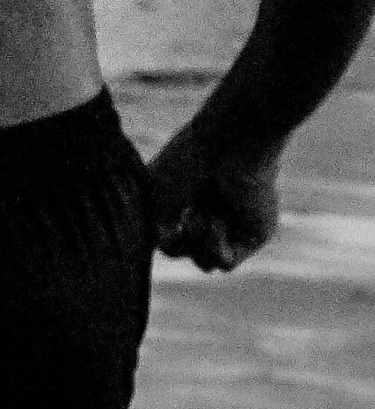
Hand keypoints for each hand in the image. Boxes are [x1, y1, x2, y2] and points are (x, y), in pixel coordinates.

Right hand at [144, 117, 280, 271]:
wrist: (229, 144)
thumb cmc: (187, 161)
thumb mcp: (154, 198)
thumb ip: (153, 231)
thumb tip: (160, 251)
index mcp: (190, 201)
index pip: (170, 237)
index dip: (161, 234)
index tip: (162, 216)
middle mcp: (213, 213)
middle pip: (185, 252)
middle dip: (178, 238)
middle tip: (185, 212)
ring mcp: (235, 226)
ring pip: (205, 264)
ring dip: (196, 242)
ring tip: (202, 215)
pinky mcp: (254, 235)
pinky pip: (226, 264)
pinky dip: (214, 246)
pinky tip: (218, 221)